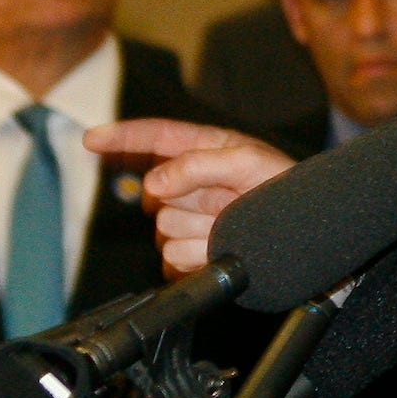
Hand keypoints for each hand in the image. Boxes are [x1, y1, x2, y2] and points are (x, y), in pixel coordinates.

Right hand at [84, 119, 293, 274]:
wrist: (305, 235)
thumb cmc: (286, 190)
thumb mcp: (250, 163)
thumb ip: (198, 165)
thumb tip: (152, 185)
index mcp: (204, 151)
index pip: (154, 139)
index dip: (121, 138)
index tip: (91, 140)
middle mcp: (191, 185)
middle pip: (156, 194)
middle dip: (190, 198)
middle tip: (229, 202)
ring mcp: (189, 221)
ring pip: (164, 230)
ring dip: (199, 230)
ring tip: (232, 226)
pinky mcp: (191, 255)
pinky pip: (173, 259)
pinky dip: (197, 257)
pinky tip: (221, 249)